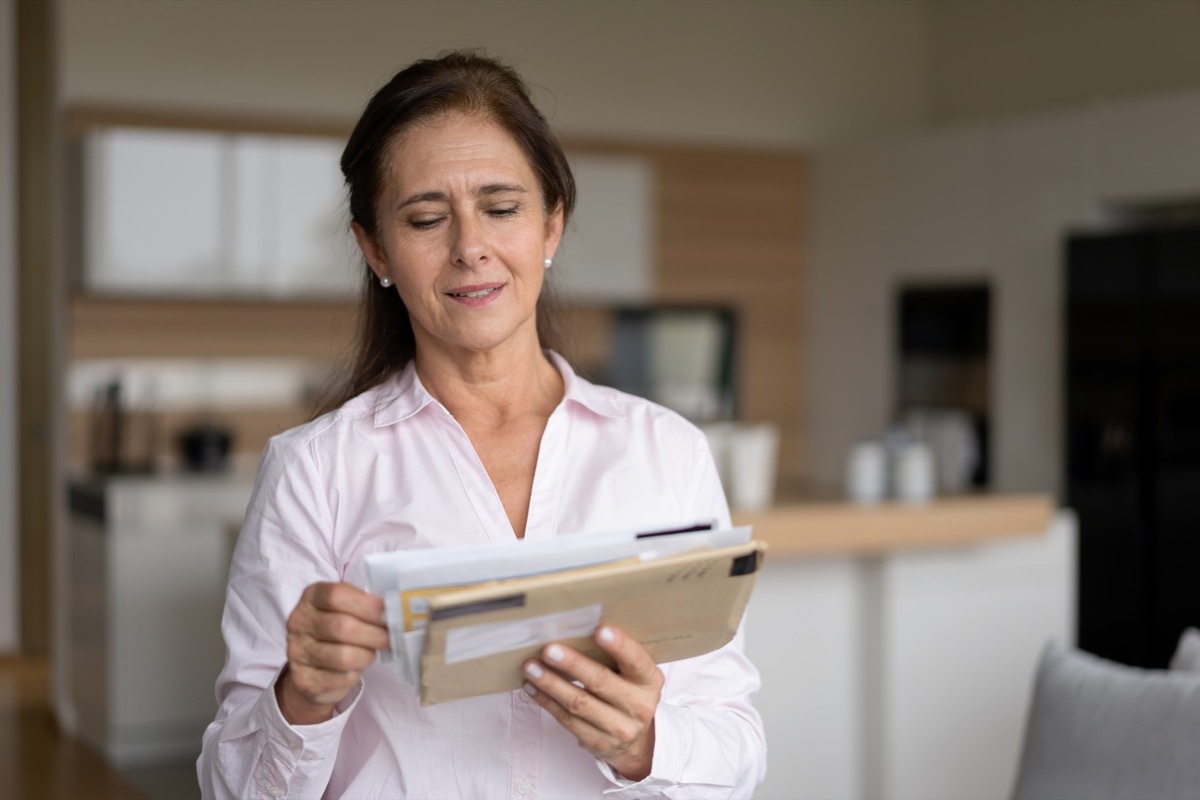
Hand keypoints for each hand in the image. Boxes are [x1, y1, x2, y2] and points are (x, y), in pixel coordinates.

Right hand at [276, 582, 387, 724]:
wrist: (312, 665)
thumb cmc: (337, 630)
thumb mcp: (347, 608)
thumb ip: (366, 605)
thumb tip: (396, 611)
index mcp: (311, 597)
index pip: (336, 595)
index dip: (367, 604)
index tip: (387, 611)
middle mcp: (298, 622)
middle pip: (343, 627)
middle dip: (375, 633)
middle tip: (392, 637)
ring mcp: (297, 652)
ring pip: (344, 656)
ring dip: (368, 654)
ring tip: (374, 651)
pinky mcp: (303, 679)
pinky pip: (341, 678)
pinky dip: (357, 673)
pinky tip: (357, 666)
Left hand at [521, 625, 663, 780]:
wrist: (636, 740)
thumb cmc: (628, 692)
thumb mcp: (635, 675)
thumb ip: (617, 656)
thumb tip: (577, 627)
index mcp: (649, 681)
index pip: (636, 661)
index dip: (619, 646)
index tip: (599, 630)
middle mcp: (638, 706)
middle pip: (601, 682)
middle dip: (573, 664)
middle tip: (549, 650)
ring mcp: (619, 728)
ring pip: (578, 703)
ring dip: (551, 683)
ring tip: (531, 667)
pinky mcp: (597, 743)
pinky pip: (566, 720)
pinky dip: (546, 701)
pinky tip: (532, 686)